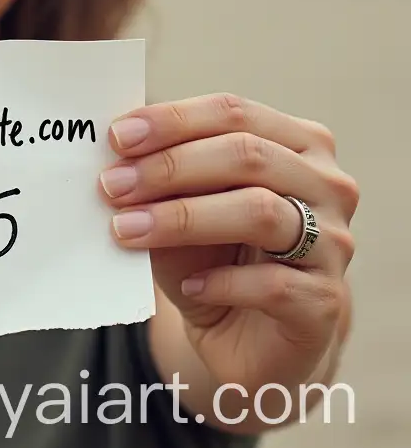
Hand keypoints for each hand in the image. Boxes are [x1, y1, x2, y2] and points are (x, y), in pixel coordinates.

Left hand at [99, 94, 358, 391]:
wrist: (251, 335)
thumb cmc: (216, 252)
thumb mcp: (184, 204)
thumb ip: (163, 173)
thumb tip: (117, 149)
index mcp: (296, 141)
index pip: (233, 112)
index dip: (173, 120)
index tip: (117, 138)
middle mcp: (326, 184)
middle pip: (247, 155)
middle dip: (169, 167)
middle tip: (112, 185)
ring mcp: (334, 242)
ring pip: (260, 212)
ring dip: (182, 218)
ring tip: (127, 229)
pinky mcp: (326, 302)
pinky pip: (273, 284)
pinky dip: (222, 282)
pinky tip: (189, 285)